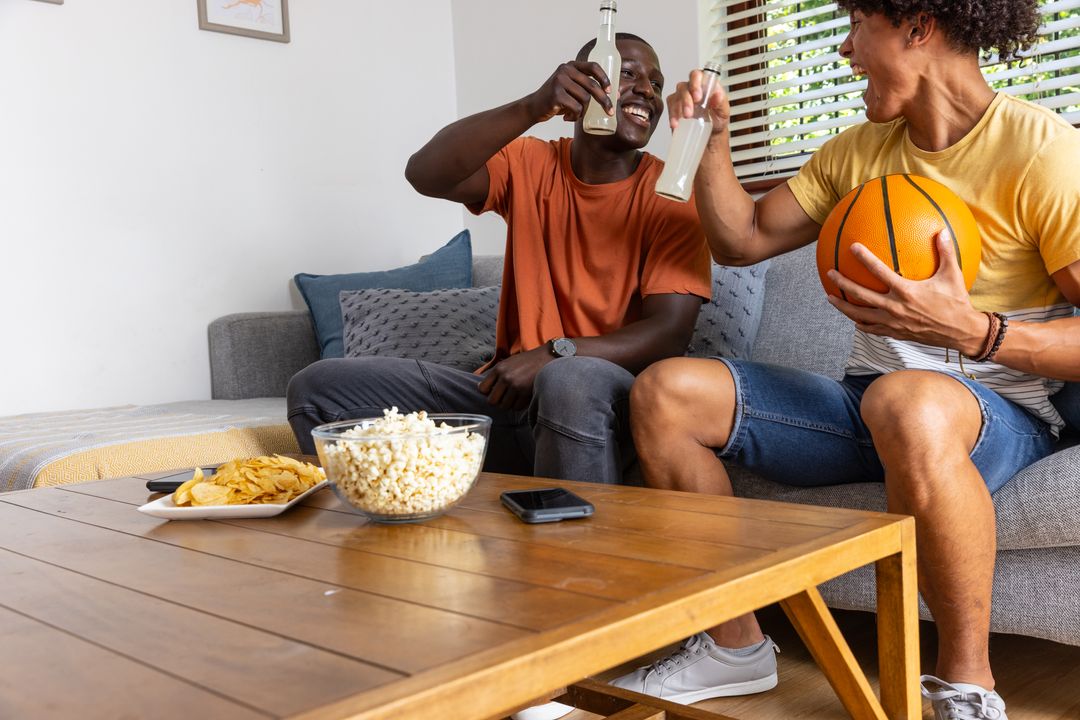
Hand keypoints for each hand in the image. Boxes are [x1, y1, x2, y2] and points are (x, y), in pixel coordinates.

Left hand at [477, 346, 553, 410]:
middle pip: (492, 401)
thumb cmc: (527, 361)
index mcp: (499, 369)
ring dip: (508, 404)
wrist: (546, 358)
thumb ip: (495, 374)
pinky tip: (521, 398)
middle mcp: (505, 377)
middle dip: (497, 401)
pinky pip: (516, 407)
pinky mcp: (526, 393)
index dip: (487, 392)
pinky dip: (518, 405)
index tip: (493, 392)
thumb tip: (480, 388)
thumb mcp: (508, 362)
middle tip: (503, 398)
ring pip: (504, 406)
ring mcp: (516, 386)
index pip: (483, 388)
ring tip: (513, 398)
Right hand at [527, 61, 614, 123]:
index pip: (593, 66)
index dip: (604, 78)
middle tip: (610, 111)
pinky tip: (567, 117)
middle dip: (604, 101)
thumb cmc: (557, 99)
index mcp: (571, 66)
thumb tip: (615, 95)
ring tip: (575, 114)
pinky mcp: (556, 94)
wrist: (534, 107)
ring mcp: (560, 81)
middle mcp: (565, 70)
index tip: (610, 91)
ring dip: (583, 111)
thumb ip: (586, 86)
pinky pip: (576, 108)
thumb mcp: (571, 88)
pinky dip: (575, 116)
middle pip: (592, 86)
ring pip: (585, 99)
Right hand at [667, 68, 729, 132]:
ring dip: (678, 108)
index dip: (695, 83)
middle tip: (690, 112)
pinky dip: (672, 116)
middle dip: (686, 100)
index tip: (697, 97)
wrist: (711, 134)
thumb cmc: (717, 119)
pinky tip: (675, 123)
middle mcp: (692, 88)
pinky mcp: (674, 106)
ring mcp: (682, 97)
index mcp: (705, 84)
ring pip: (675, 97)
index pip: (697, 75)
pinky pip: (670, 107)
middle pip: (684, 87)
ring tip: (685, 119)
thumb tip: (718, 95)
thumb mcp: (723, 112)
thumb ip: (721, 102)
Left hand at [825, 231, 988, 354]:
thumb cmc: (957, 302)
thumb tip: (942, 231)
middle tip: (829, 273)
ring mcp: (892, 323)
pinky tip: (853, 319)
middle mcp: (895, 308)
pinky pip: (872, 329)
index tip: (853, 248)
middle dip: (842, 283)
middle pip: (860, 295)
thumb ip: (946, 252)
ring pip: (860, 315)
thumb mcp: (953, 275)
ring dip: (843, 307)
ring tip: (830, 298)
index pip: (879, 271)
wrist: (961, 332)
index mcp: (906, 291)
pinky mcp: (895, 333)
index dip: (865, 258)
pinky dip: (860, 323)